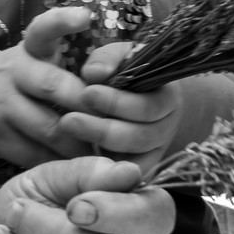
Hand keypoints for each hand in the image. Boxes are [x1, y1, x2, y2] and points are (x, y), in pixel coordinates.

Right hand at [0, 6, 96, 167]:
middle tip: (117, 125)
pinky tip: (73, 170)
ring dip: (80, 145)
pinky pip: (34, 154)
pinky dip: (57, 164)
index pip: (42, 29)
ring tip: (103, 156)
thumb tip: (112, 88)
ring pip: (51, 128)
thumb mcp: (18, 67)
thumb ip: (54, 71)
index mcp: (24, 53)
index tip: (85, 16)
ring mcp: (0, 106)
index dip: (62, 21)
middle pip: (57, 86)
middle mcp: (12, 74)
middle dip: (90, 108)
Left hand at [55, 41, 181, 170]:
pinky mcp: (138, 167)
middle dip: (102, 128)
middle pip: (139, 136)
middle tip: (69, 119)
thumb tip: (95, 72)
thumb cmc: (123, 72)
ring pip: (130, 157)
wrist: (134, 96)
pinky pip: (124, 176)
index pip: (149, 107)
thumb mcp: (119, 57)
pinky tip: (77, 158)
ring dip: (97, 144)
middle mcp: (166, 128)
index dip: (117, 103)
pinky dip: (103, 169)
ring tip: (67, 129)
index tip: (87, 93)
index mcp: (167, 99)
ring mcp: (153, 151)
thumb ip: (108, 59)